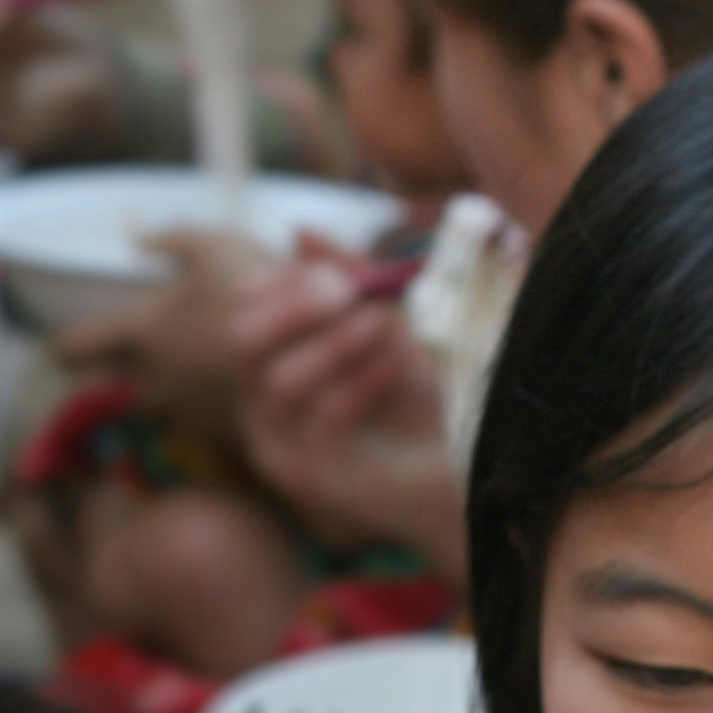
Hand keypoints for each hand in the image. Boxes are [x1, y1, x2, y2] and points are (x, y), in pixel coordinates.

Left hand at [54, 226, 274, 443]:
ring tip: (170, 376)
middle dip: (102, 378)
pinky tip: (211, 392)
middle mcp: (154, 381)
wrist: (315, 355)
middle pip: (105, 391)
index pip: (75, 348)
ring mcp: (187, 413)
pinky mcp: (219, 434)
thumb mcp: (215, 245)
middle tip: (112, 362)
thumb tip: (135, 236)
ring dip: (149, 396)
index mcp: (143, 332)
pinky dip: (192, 410)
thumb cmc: (259, 291)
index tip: (62, 345)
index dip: (64, 346)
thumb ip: (170, 240)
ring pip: (149, 412)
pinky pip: (192, 425)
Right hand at [235, 248, 465, 573]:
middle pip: (241, 340)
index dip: (286, 284)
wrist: (471, 476)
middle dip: (297, 304)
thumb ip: (351, 281)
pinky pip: (322, 416)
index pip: (244, 313)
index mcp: (272, 374)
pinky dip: (363, 378)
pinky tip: (400, 362)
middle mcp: (265, 414)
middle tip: (351, 290)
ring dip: (338, 341)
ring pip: (278, 379)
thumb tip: (301, 231)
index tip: (344, 273)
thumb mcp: (390, 328)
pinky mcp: (315, 481)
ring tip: (389, 324)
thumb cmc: (431, 403)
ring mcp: (283, 452)